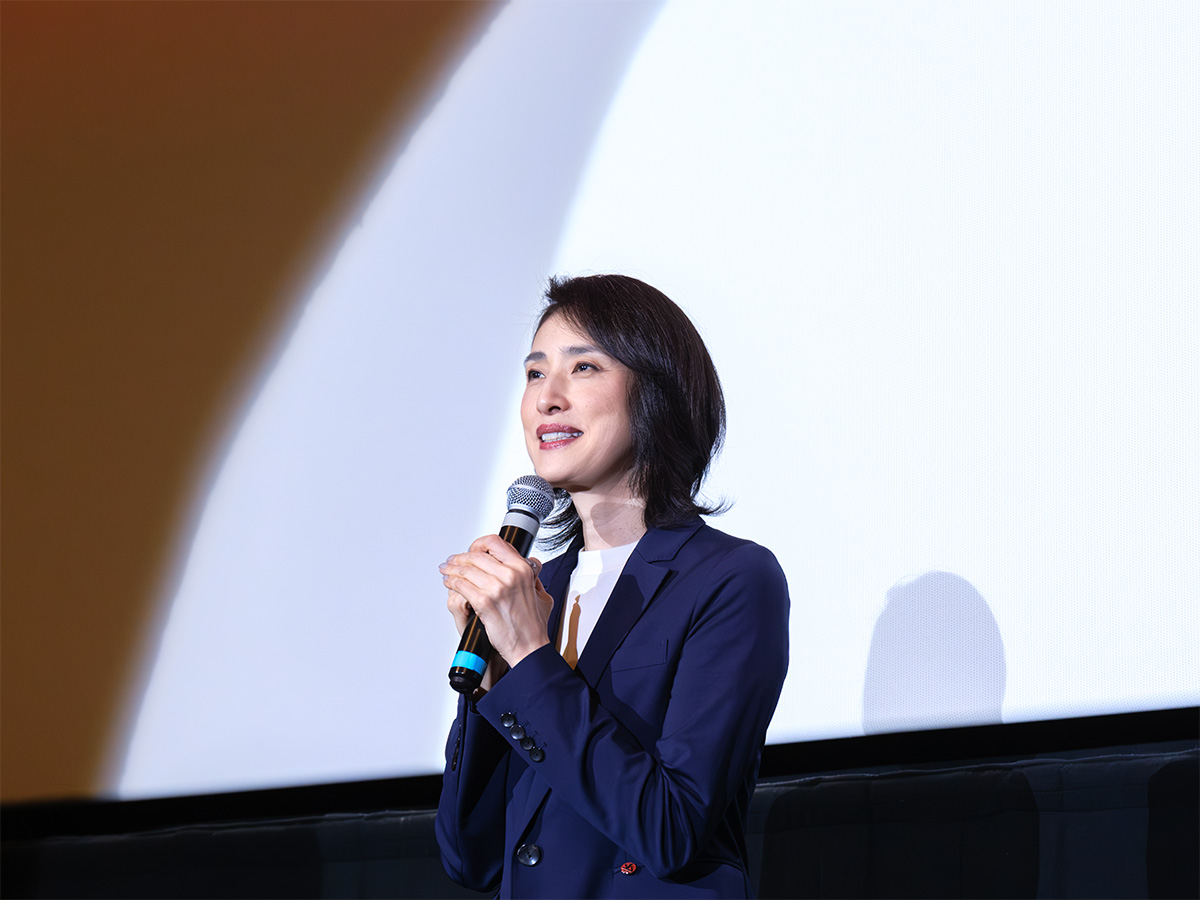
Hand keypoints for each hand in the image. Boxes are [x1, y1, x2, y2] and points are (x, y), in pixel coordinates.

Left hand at [441, 535, 552, 670]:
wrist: (529, 647)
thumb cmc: (533, 625)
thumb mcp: (542, 594)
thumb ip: (534, 577)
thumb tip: (530, 566)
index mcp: (523, 569)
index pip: (495, 542)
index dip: (479, 544)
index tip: (473, 549)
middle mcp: (510, 575)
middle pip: (476, 555)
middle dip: (460, 557)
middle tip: (453, 560)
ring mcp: (496, 588)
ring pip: (465, 569)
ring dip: (452, 569)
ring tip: (447, 571)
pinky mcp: (484, 602)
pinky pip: (461, 585)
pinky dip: (452, 582)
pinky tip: (449, 583)